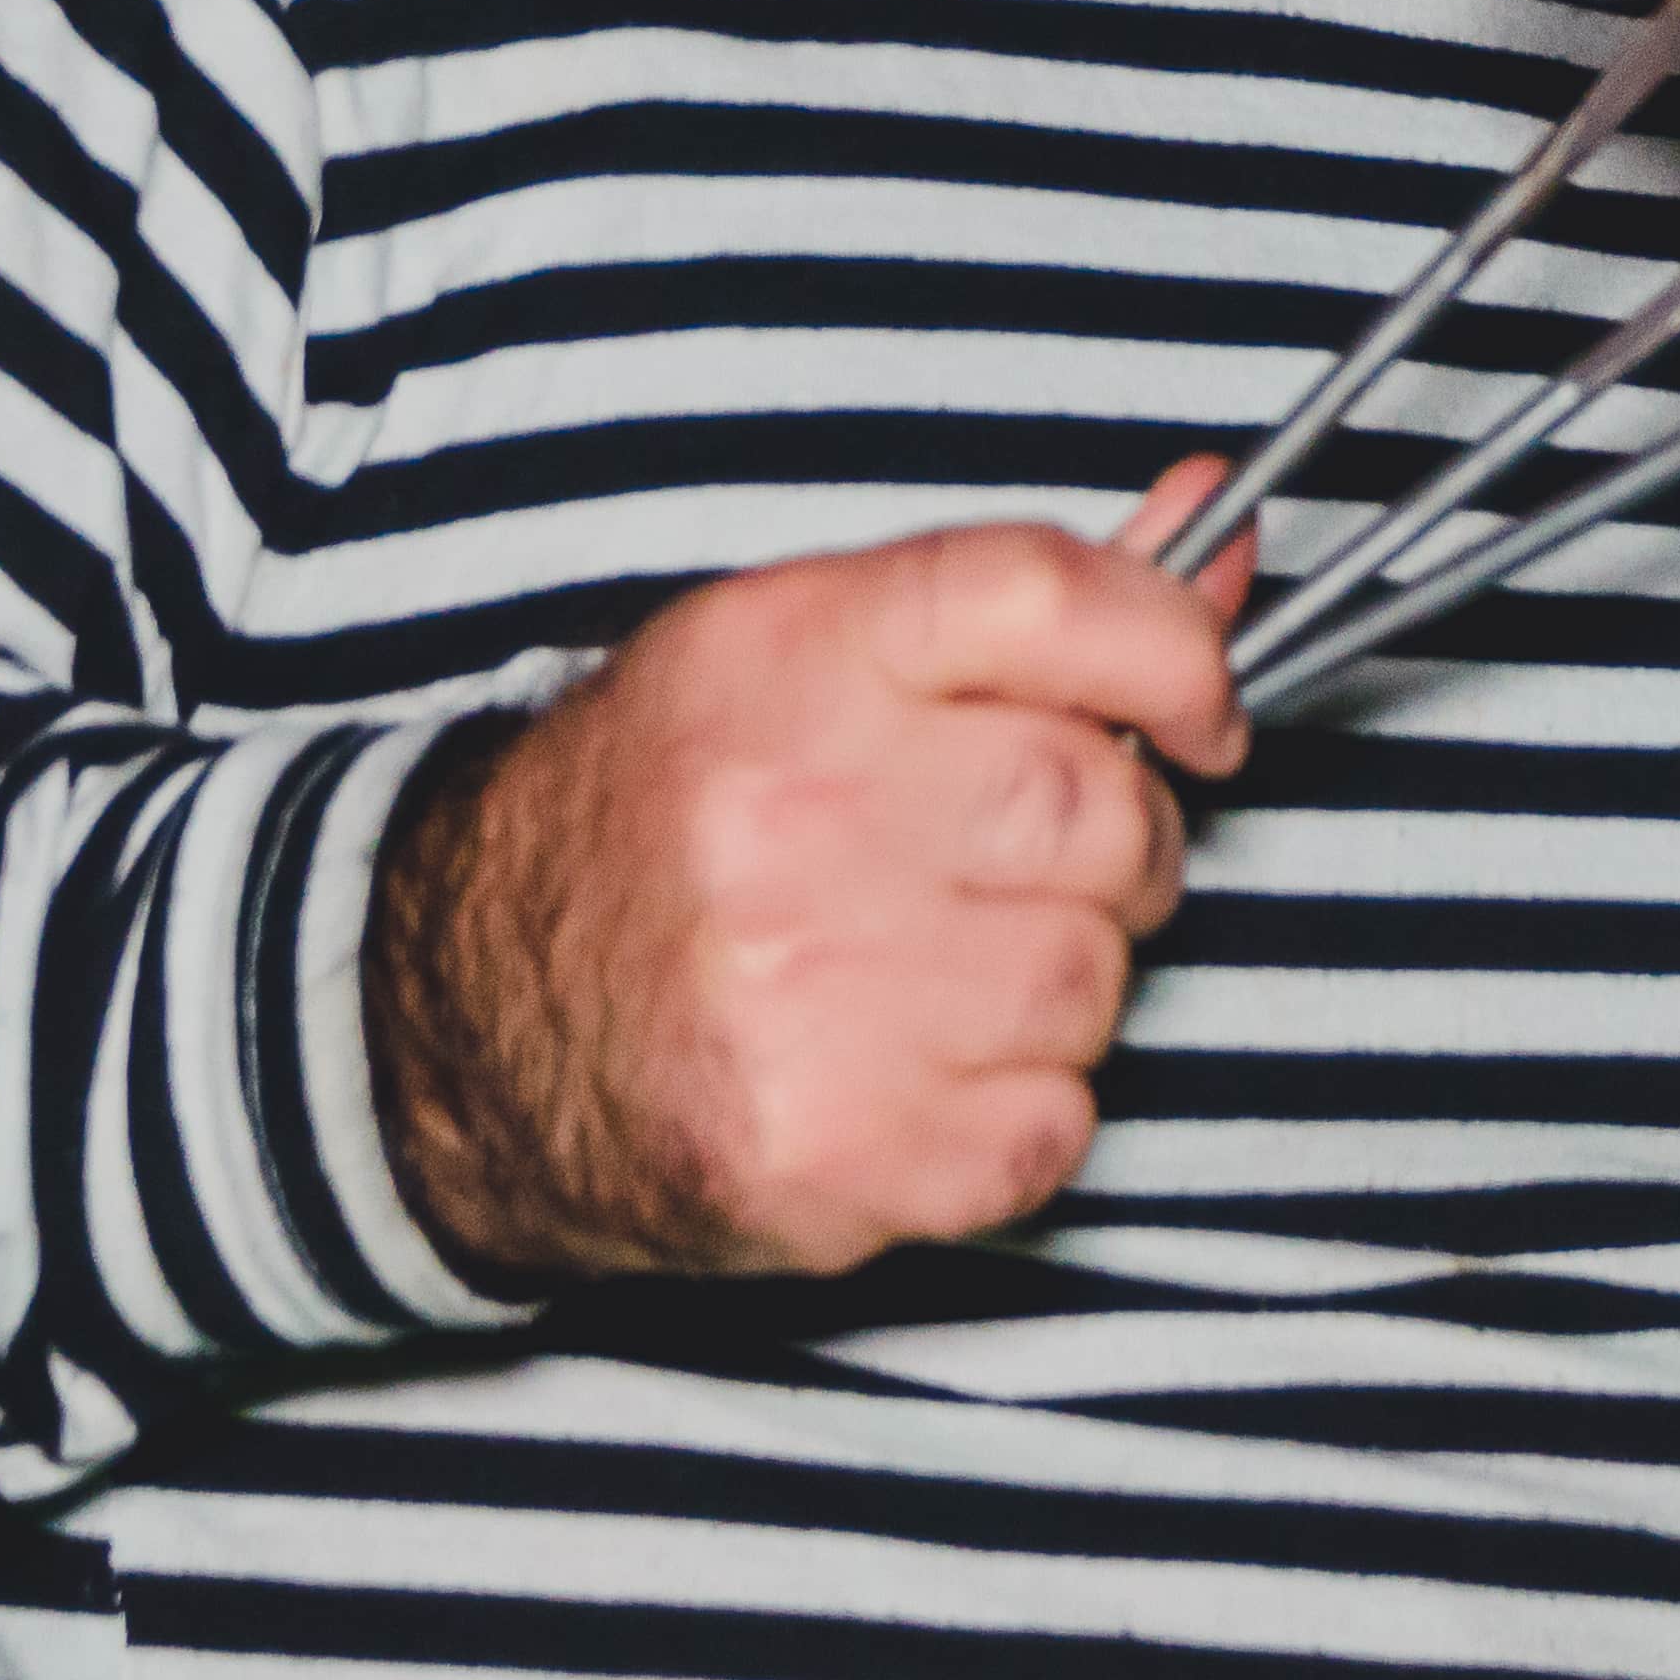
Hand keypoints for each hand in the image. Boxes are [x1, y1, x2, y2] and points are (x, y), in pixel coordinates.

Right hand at [376, 460, 1250, 1279]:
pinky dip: (1020, 1113)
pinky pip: (1050, 1127)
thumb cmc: (662, 819)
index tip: (1200, 711)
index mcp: (788, 655)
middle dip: (1116, 841)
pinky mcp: (824, 1154)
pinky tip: (919, 1070)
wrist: (459, 1024)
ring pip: (1092, 978)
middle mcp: (791, 812)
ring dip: (1061, 983)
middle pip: (1100, 805)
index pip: (1051, 597)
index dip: (1177, 653)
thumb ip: (1025, 605)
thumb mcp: (805, 656)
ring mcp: (807, 994)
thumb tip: (1221, 524)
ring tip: (948, 969)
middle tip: (1038, 862)